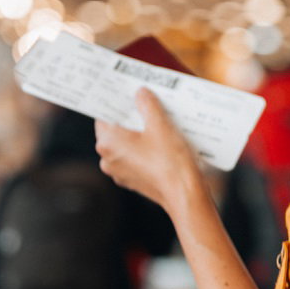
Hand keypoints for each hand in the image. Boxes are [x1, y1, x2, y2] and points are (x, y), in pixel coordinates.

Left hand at [95, 88, 203, 215]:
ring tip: (158, 122)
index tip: (127, 93)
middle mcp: (107, 158)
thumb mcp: (160, 124)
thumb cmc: (170, 160)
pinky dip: (145, 150)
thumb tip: (140, 93)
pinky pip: (135, 159)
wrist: (185, 195)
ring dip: (139, 134)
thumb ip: (147, 104)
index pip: (104, 115)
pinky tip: (162, 143)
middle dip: (131, 118)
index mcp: (107, 142)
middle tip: (146, 104)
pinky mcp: (133, 181)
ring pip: (126, 145)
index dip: (117, 103)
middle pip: (115, 130)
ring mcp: (120, 172)